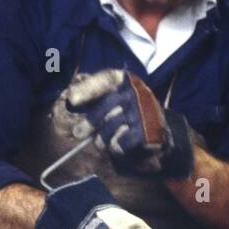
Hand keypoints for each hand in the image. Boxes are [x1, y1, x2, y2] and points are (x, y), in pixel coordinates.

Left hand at [65, 68, 193, 178]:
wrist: (158, 131)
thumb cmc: (126, 113)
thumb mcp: (111, 99)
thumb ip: (92, 98)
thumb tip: (70, 100)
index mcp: (125, 80)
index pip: (104, 80)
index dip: (87, 90)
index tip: (71, 101)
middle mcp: (137, 92)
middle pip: (102, 112)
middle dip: (89, 125)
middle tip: (78, 133)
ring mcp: (144, 112)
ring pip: (107, 132)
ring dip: (103, 140)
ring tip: (108, 139)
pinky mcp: (148, 133)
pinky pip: (118, 145)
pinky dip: (116, 148)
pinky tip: (124, 144)